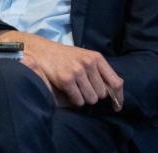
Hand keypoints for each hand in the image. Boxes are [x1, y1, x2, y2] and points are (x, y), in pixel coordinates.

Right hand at [0, 31, 123, 109]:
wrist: (39, 50)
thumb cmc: (63, 57)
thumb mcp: (84, 57)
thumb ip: (99, 71)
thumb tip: (115, 93)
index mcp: (96, 57)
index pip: (116, 82)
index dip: (118, 97)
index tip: (117, 106)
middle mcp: (88, 63)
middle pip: (102, 94)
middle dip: (93, 94)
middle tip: (81, 88)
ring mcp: (77, 71)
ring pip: (91, 99)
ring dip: (83, 98)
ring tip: (73, 88)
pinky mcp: (66, 79)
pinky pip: (78, 100)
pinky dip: (73, 100)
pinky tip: (66, 91)